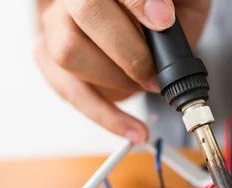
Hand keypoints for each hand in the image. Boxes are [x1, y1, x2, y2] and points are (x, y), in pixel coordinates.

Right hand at [35, 0, 210, 143]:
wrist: (142, 21)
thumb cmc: (164, 9)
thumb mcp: (183, 1)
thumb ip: (178, 5)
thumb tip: (163, 16)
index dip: (137, 2)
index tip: (164, 21)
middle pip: (87, 12)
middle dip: (130, 51)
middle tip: (157, 72)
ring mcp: (55, 24)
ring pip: (69, 53)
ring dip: (117, 81)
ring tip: (147, 87)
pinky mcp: (47, 57)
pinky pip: (70, 92)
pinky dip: (106, 117)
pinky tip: (134, 130)